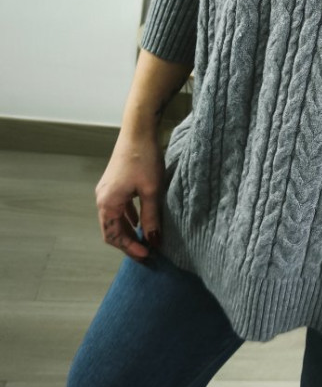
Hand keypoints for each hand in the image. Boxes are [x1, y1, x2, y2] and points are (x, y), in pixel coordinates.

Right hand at [95, 131, 165, 265]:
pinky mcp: (114, 184)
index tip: (148, 255)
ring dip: (128, 231)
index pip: (114, 236)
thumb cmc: (144, 159)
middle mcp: (102, 198)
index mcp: (107, 203)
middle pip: (111, 230)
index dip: (130, 249)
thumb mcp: (151, 191)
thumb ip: (151, 218)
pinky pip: (118, 208)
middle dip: (128, 243)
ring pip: (114, 219)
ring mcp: (107, 190)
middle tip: (147, 253)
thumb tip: (154, 241)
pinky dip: (127, 218)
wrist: (138, 131)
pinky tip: (139, 222)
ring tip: (145, 240)